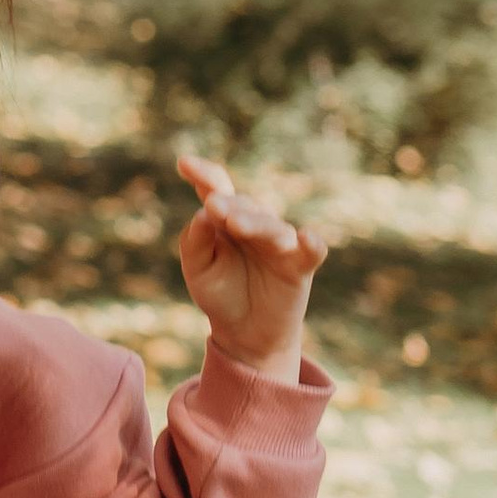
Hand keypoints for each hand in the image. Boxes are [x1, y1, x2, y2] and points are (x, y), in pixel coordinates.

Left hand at [175, 152, 327, 378]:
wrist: (244, 333)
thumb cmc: (220, 293)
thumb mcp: (198, 270)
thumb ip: (195, 242)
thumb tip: (202, 213)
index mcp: (226, 219)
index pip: (217, 189)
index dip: (204, 174)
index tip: (184, 163)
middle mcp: (255, 224)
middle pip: (244, 206)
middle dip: (228, 205)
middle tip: (212, 205)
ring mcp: (280, 244)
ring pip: (271, 227)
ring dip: (255, 223)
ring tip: (234, 223)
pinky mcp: (300, 266)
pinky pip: (312, 251)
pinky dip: (312, 243)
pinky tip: (306, 237)